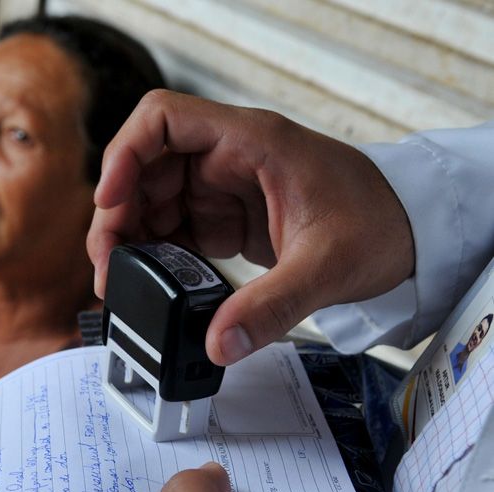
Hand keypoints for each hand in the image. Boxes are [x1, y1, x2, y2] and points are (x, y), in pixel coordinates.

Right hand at [87, 91, 413, 364]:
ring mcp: (223, 186)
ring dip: (129, 238)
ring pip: (150, 200)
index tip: (111, 201)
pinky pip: (172, 227)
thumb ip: (271, 307)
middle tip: (109, 267)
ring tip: (121, 281)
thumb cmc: (381, 222)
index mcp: (250, 142)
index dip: (124, 155)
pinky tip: (151, 282)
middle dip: (117, 215)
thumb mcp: (328, 266)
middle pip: (143, 168)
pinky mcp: (225, 217)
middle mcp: (227, 156)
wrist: (408, 231)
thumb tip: (216, 345)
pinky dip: (154, 254)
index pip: (163, 119)